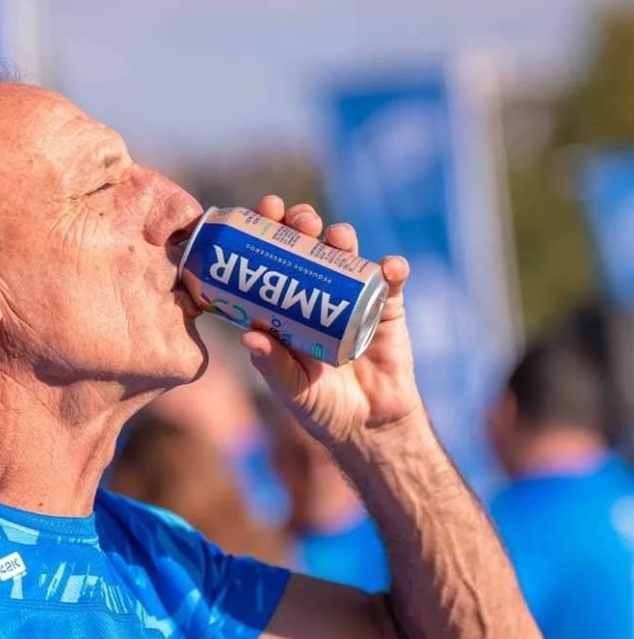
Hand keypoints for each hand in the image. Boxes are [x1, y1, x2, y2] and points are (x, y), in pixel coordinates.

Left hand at [241, 195, 423, 444]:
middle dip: (303, 224)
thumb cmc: (320, 406)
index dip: (267, 230)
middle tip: (299, 220)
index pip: (273, 256)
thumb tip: (247, 338)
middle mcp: (318, 290)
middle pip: (309, 245)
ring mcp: (353, 295)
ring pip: (347, 254)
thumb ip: (273, 365)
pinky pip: (390, 281)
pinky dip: (391, 269)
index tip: (262, 211)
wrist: (370, 427)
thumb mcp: (292, 387)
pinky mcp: (387, 307)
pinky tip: (388, 267)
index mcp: (286, 303)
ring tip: (337, 236)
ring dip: (342, 237)